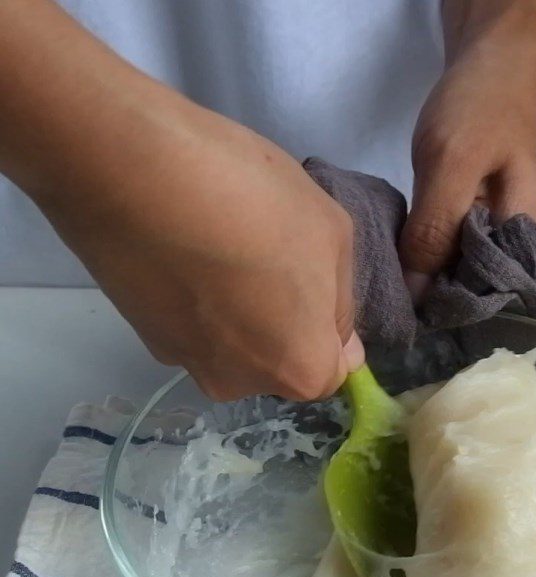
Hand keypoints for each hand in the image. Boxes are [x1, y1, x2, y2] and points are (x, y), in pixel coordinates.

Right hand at [0, 0, 362, 401]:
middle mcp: (243, 385)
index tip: (310, 278)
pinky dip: (193, 297)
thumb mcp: (334, 237)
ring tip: (219, 247)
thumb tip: (338, 344)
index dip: (326, 326)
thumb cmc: (255, 202)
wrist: (133, 172)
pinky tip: (183, 248)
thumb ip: (341, 304)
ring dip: (234, 309)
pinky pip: (189, 323)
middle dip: (281, 320)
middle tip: (265, 255)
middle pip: (277, 360)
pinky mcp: (141, 336)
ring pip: (231, 343)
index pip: (330, 371)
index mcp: (300, 370)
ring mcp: (187, 364)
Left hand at [399, 1, 535, 299]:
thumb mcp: (453, 166)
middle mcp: (514, 246)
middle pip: (476, 293)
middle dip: (438, 305)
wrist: (492, 58)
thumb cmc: (481, 107)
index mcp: (524, 241)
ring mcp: (494, 231)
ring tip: (392, 304)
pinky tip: (401, 269)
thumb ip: (436, 230)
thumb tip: (417, 296)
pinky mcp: (474, 218)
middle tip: (393, 321)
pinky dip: (426, 258)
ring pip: (459, 272)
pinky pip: (449, 249)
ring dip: (428, 283)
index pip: (495, 302)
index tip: (417, 334)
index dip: (458, 321)